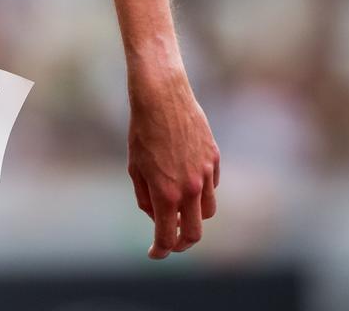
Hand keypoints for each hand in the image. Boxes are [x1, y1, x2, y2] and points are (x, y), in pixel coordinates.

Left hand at [126, 68, 219, 259]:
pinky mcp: (213, 157)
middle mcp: (190, 187)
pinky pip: (212, 185)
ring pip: (208, 211)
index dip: (160, 251)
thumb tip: (159, 217)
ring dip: (194, 217)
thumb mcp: (135, 168)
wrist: (161, 95)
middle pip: (195, 233)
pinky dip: (202, 192)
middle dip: (182, 243)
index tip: (154, 253)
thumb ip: (146, 198)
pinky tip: (188, 182)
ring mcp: (205, 173)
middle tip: (171, 241)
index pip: (168, 237)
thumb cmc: (142, 130)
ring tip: (180, 211)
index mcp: (166, 193)